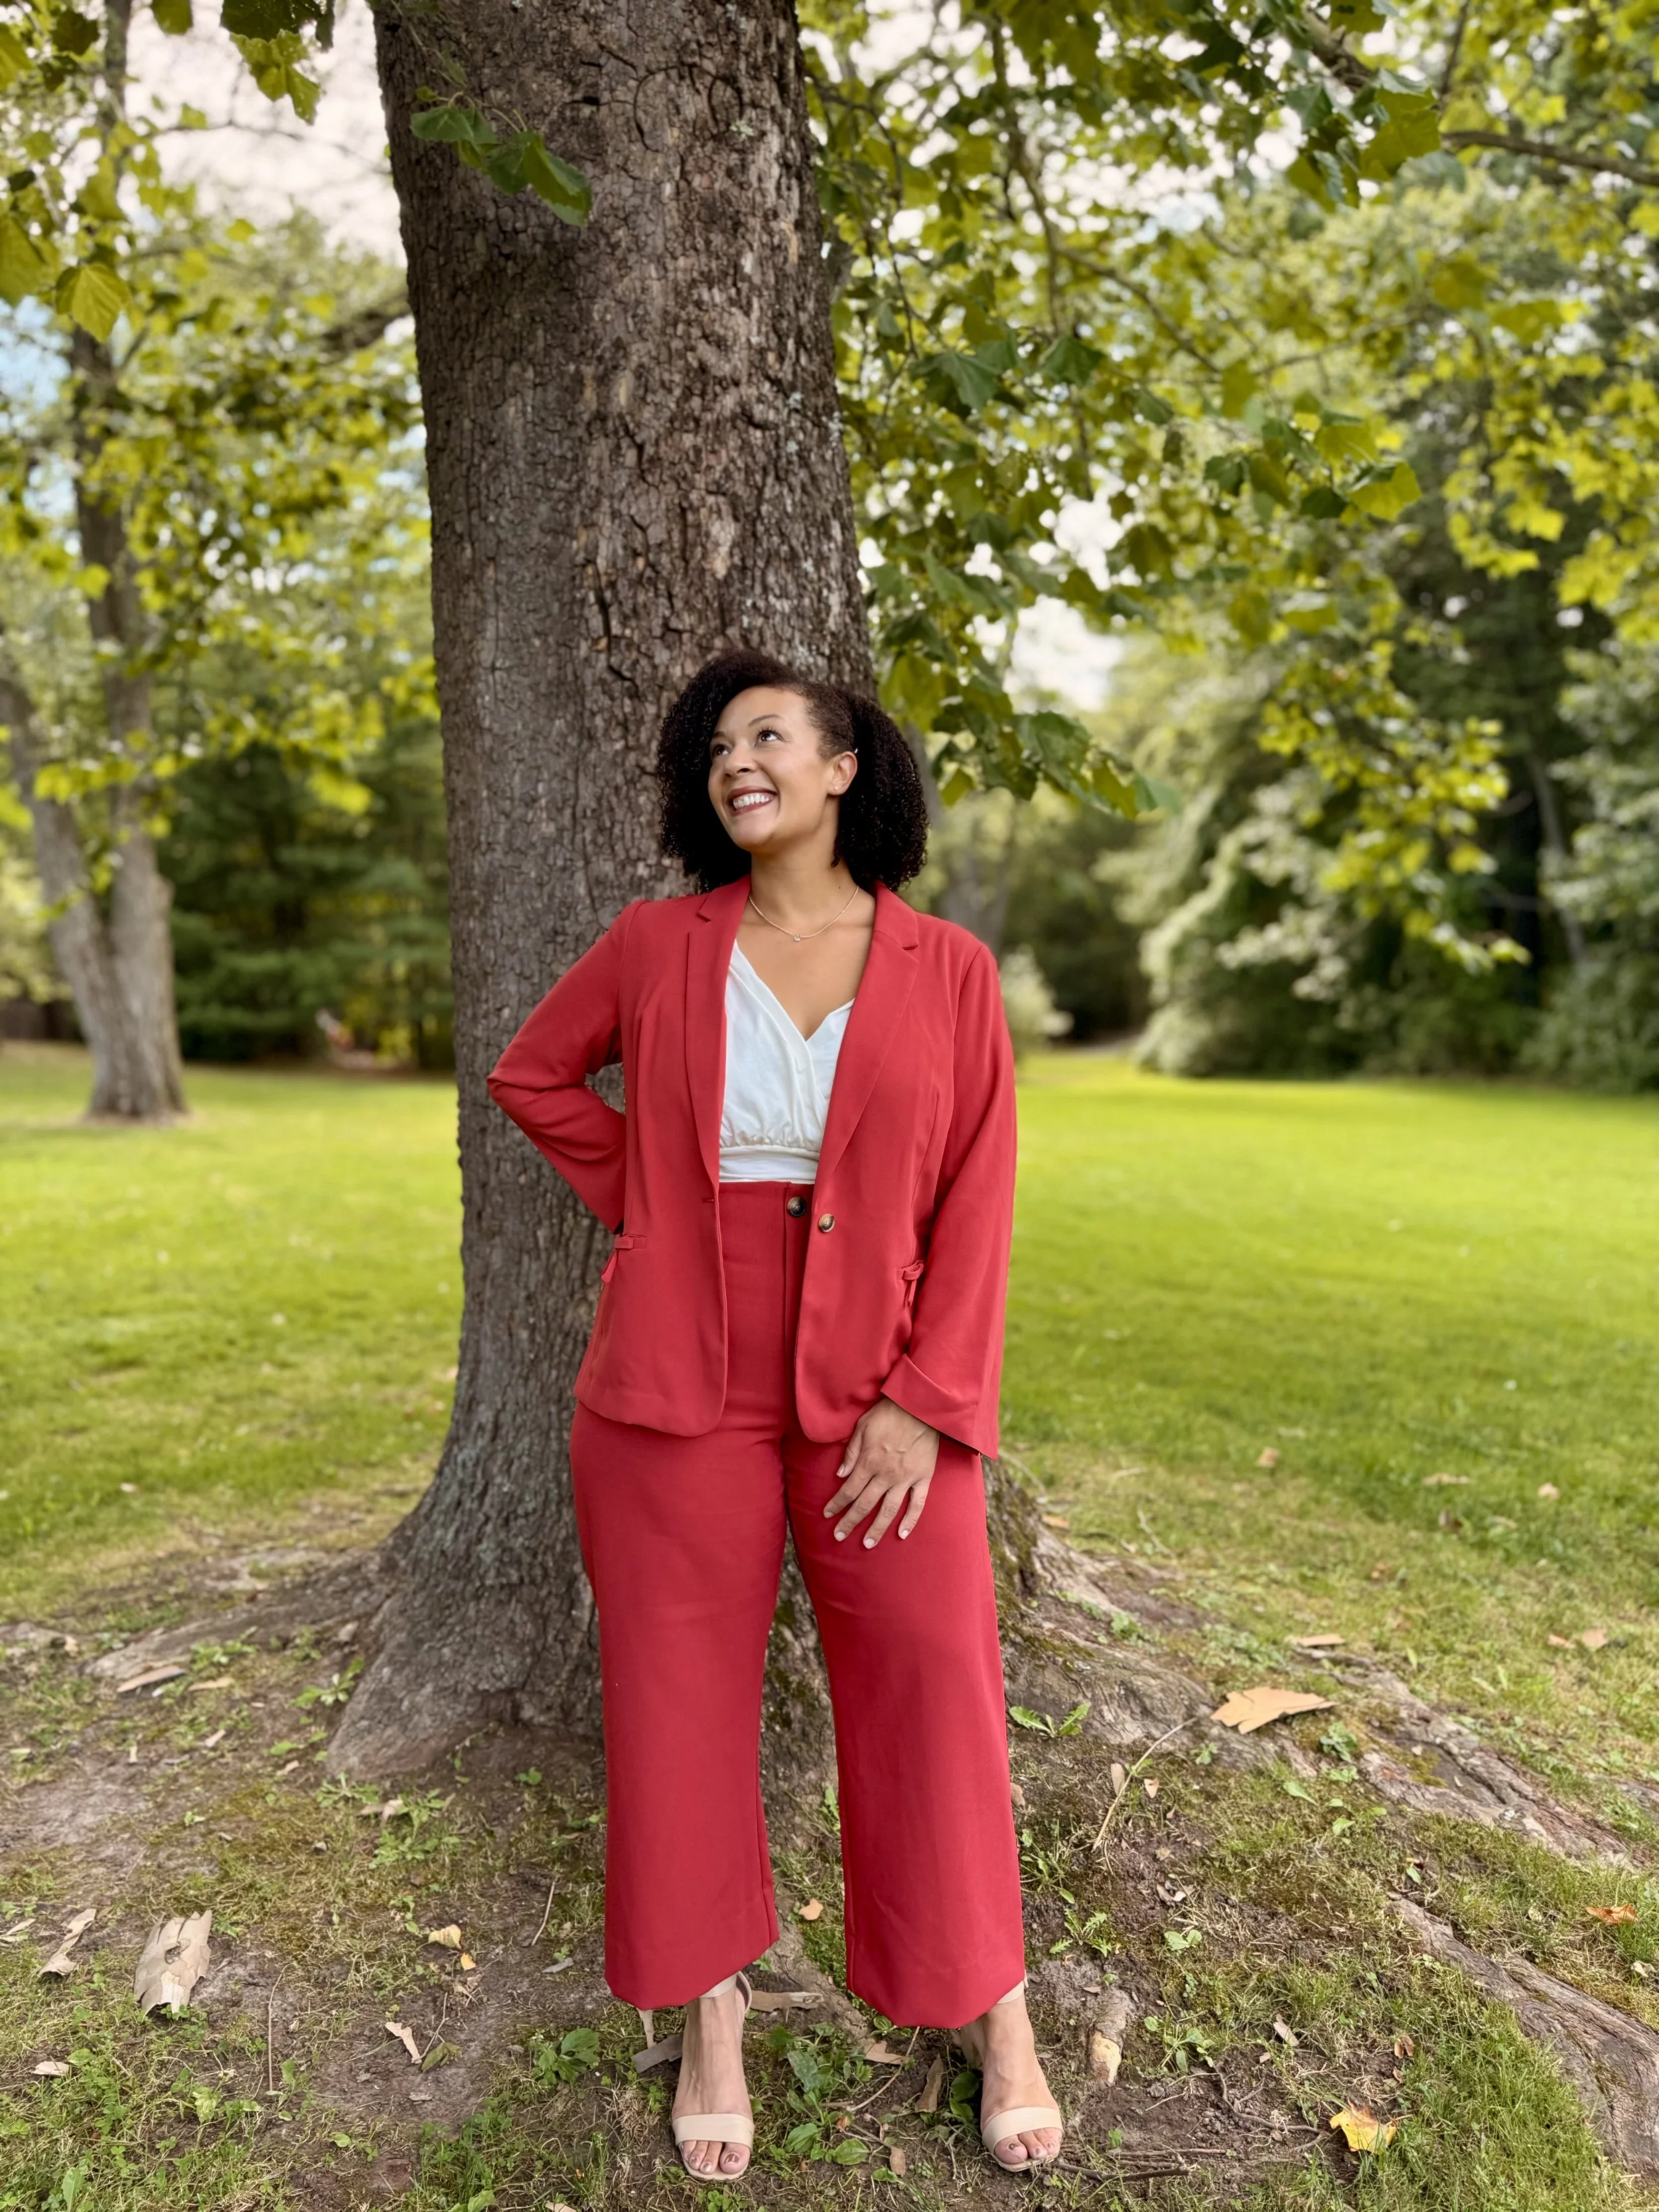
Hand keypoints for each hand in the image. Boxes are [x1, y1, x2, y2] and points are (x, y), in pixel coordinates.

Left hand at [823, 1396, 938, 1549]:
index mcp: (869, 1461)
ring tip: (867, 1543)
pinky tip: (902, 1534)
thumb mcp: (862, 1427)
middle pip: (864, 1504)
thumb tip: (840, 1474)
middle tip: (839, 1536)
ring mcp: (906, 1478)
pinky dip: (910, 1520)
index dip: (836, 1504)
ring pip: (889, 1509)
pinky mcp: (924, 1478)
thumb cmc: (889, 1413)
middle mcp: (886, 1474)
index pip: (849, 1489)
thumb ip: (851, 1452)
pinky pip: (917, 1503)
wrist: (920, 1406)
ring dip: (877, 1528)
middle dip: (850, 1521)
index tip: (827, 1514)